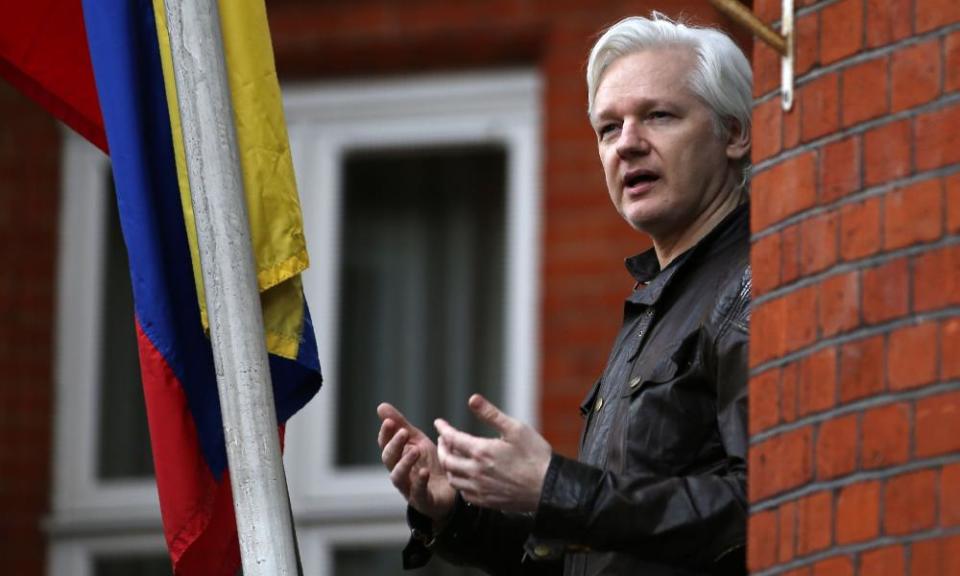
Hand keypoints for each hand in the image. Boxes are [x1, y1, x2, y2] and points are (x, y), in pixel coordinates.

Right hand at [377, 403, 456, 523]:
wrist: (451, 491)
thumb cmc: (430, 463)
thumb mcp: (417, 441)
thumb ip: (401, 425)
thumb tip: (380, 406)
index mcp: (397, 457)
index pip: (385, 444)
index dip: (386, 434)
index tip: (389, 421)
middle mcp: (399, 472)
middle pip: (388, 460)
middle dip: (394, 445)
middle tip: (404, 433)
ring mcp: (409, 488)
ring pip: (398, 477)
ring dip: (404, 463)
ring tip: (415, 451)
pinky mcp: (423, 501)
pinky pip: (418, 493)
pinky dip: (420, 483)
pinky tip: (425, 472)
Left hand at [434, 394, 551, 512]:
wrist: (549, 487)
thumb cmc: (535, 455)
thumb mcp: (515, 428)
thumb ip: (491, 414)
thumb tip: (472, 399)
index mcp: (482, 451)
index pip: (452, 438)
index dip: (443, 429)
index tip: (439, 423)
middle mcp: (476, 472)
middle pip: (447, 460)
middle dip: (441, 447)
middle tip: (443, 439)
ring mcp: (480, 489)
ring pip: (453, 478)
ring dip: (448, 466)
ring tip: (451, 456)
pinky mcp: (487, 501)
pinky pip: (464, 493)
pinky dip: (459, 482)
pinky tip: (464, 476)